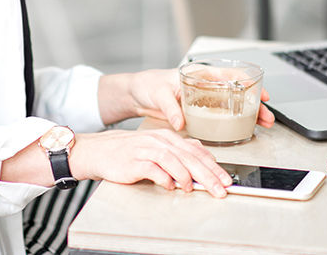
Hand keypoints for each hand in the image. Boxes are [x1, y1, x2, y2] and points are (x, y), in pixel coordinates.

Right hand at [70, 128, 233, 196]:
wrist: (100, 151)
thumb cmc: (130, 152)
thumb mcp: (157, 147)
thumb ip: (178, 151)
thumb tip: (202, 159)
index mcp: (168, 138)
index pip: (196, 152)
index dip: (214, 167)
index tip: (226, 180)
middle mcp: (159, 141)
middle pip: (189, 157)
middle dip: (208, 174)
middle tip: (220, 189)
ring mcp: (146, 149)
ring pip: (173, 160)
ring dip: (186, 176)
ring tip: (193, 188)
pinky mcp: (134, 161)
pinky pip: (152, 168)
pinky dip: (163, 177)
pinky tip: (170, 186)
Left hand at [98, 70, 275, 131]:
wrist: (137, 94)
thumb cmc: (148, 84)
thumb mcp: (158, 94)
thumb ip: (170, 107)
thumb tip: (180, 122)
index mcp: (200, 74)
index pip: (231, 74)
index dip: (249, 83)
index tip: (260, 94)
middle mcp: (206, 85)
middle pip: (238, 92)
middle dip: (255, 104)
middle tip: (267, 116)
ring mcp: (205, 99)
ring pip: (234, 105)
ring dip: (249, 114)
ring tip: (263, 124)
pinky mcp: (201, 111)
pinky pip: (223, 115)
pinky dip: (236, 121)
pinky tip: (246, 128)